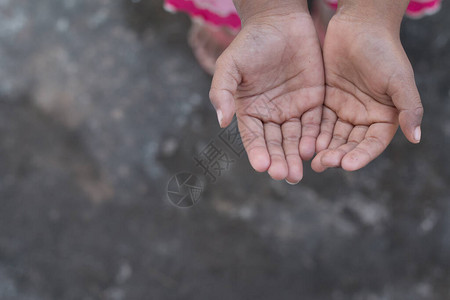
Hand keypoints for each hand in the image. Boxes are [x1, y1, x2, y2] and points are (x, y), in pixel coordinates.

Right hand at [210, 11, 323, 182]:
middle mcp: (271, 115)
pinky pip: (315, 124)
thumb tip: (221, 121)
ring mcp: (293, 109)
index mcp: (250, 111)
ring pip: (295, 139)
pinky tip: (312, 150)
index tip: (262, 166)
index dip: (257, 152)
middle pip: (276, 143)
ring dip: (296, 156)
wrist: (279, 21)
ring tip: (297, 173)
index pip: (253, 137)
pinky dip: (313, 138)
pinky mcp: (313, 101)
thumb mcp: (230, 65)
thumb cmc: (250, 43)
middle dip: (279, 160)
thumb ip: (222, 91)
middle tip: (283, 175)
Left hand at [312, 15, 423, 172]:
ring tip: (313, 160)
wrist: (360, 26)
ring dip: (323, 148)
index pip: (372, 143)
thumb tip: (416, 137)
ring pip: (332, 135)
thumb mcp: (400, 79)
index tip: (347, 165)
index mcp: (383, 117)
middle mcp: (362, 117)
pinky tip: (304, 142)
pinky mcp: (325, 102)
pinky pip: (318, 121)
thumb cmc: (384, 51)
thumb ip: (409, 108)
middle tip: (323, 164)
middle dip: (338, 155)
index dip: (361, 155)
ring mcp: (342, 110)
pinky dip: (312, 133)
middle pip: (349, 143)